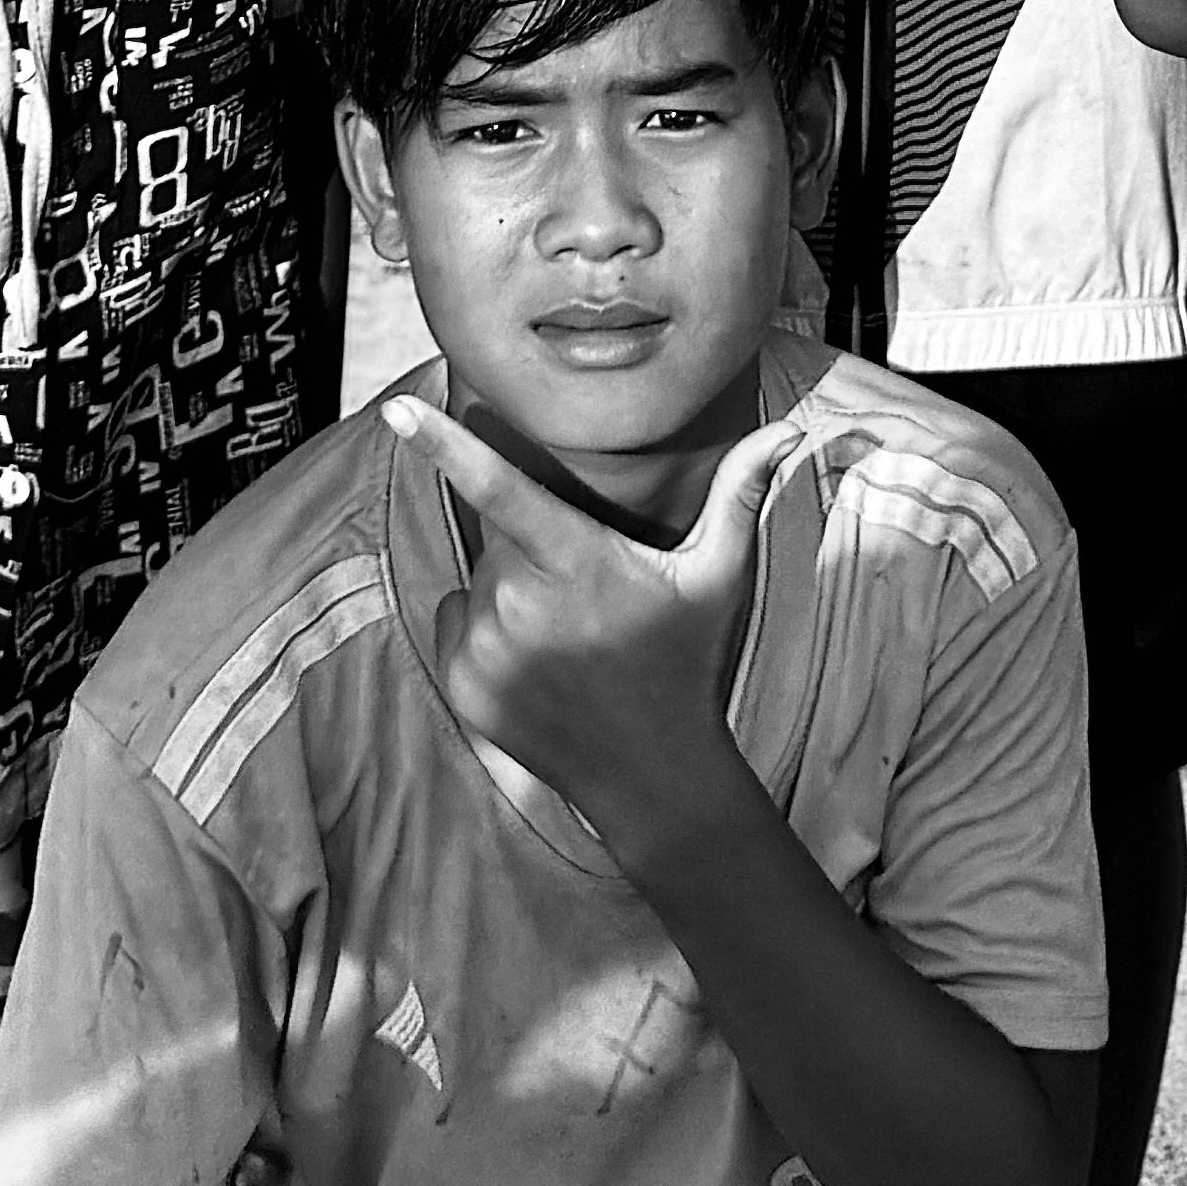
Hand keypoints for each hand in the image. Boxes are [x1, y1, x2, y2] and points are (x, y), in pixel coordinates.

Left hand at [389, 401, 798, 857]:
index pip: (500, 490)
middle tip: (586, 591)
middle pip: (501, 536)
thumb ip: (740, 494)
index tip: (398, 409)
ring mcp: (487, 651)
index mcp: (577, 562)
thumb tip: (788, 431)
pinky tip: (536, 662)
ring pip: (479, 579)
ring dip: (509, 589)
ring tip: (566, 633)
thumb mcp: (719, 576)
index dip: (446, 446)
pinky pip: (457, 623)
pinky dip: (484, 630)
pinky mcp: (464, 687)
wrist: (653, 776)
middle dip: (533, 546)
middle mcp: (522, 605)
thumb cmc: (687, 663)